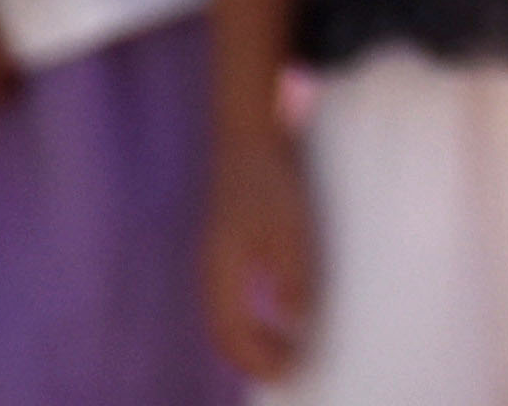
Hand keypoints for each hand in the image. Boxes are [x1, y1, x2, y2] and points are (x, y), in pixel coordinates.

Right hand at [210, 114, 321, 380]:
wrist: (249, 136)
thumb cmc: (270, 180)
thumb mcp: (291, 228)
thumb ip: (293, 276)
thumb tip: (296, 320)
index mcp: (222, 272)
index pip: (232, 334)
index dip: (258, 360)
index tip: (288, 373)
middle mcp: (211, 271)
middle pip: (222, 332)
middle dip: (252, 357)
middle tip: (288, 368)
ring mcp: (214, 258)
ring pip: (223, 316)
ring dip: (249, 340)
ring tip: (283, 348)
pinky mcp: (224, 246)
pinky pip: (229, 298)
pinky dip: (247, 318)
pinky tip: (272, 312)